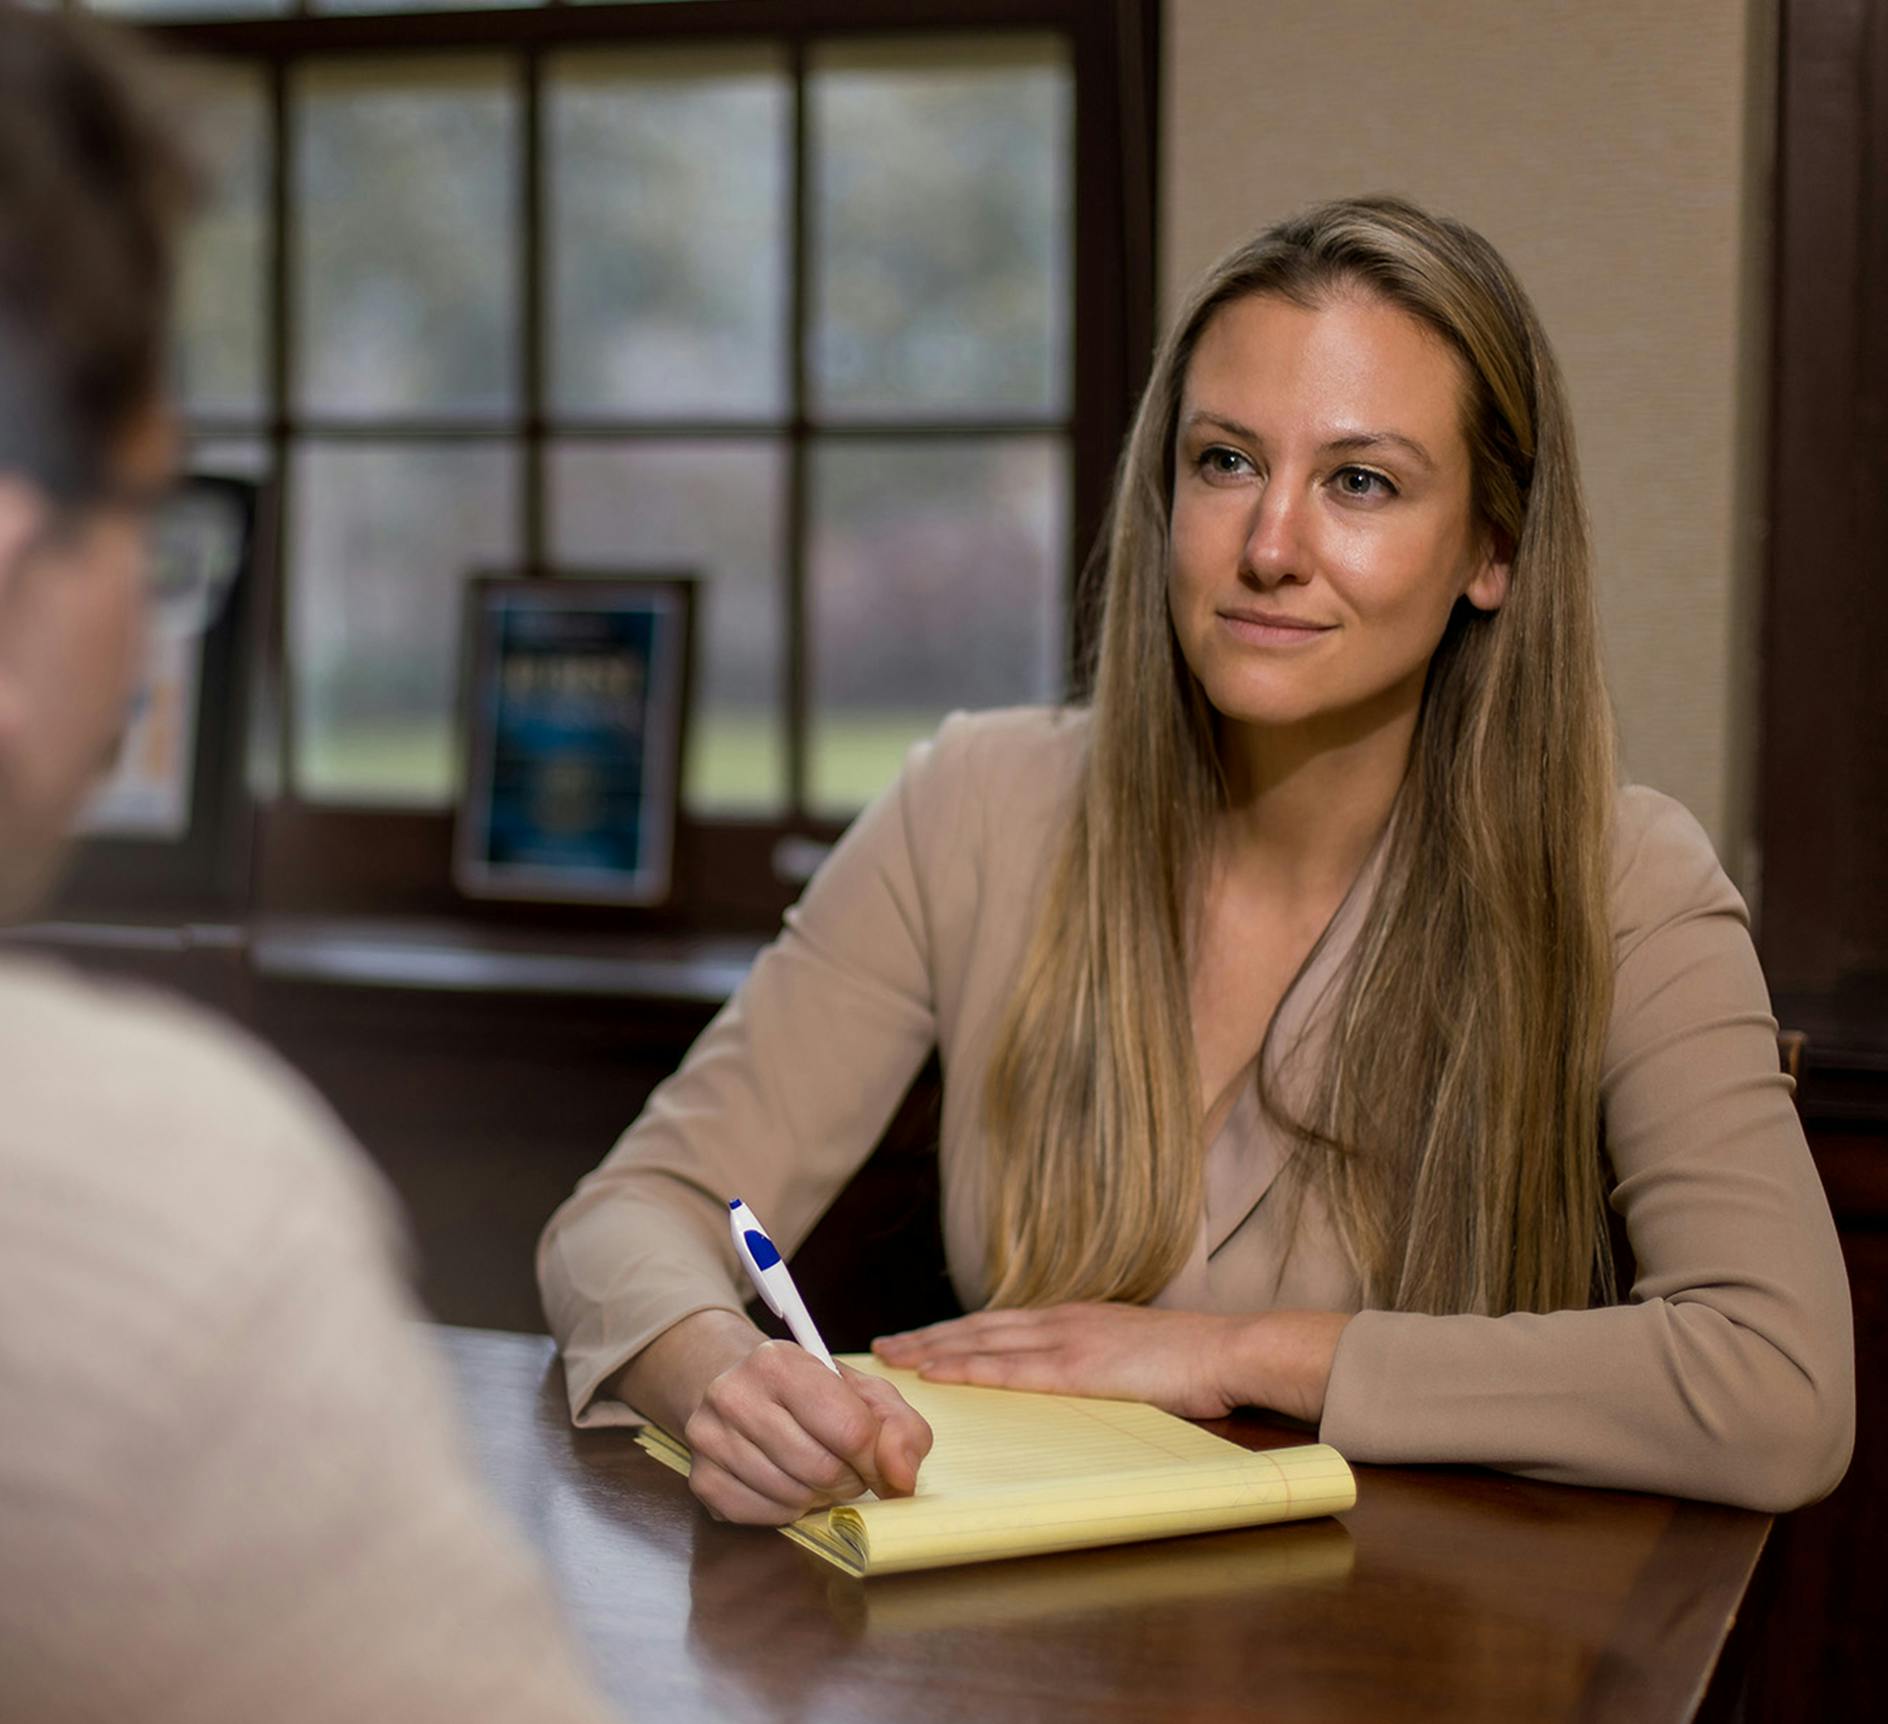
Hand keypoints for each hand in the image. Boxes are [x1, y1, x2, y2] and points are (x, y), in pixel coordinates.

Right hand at [681, 1340, 933, 1526]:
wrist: (736, 1386)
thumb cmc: (808, 1390)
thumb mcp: (862, 1391)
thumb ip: (899, 1427)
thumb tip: (902, 1478)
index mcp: (779, 1361)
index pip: (850, 1430)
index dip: (878, 1458)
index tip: (882, 1463)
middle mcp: (734, 1395)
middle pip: (822, 1469)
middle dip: (849, 1479)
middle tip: (848, 1469)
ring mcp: (710, 1439)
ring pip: (794, 1497)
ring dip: (820, 1496)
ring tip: (818, 1472)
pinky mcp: (702, 1480)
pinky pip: (765, 1517)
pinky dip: (789, 1510)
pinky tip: (790, 1484)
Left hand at [872, 1304, 1352, 1424]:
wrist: (1228, 1349)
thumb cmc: (1190, 1360)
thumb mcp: (1130, 1353)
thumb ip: (1094, 1361)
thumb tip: (1071, 1380)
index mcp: (1074, 1318)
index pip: (1000, 1324)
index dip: (956, 1331)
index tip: (919, 1339)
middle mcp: (1061, 1319)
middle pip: (978, 1326)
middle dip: (928, 1336)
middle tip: (883, 1345)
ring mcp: (1066, 1338)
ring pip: (981, 1341)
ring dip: (932, 1348)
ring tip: (892, 1356)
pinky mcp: (1076, 1365)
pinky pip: (1007, 1367)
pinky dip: (965, 1367)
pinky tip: (936, 1373)